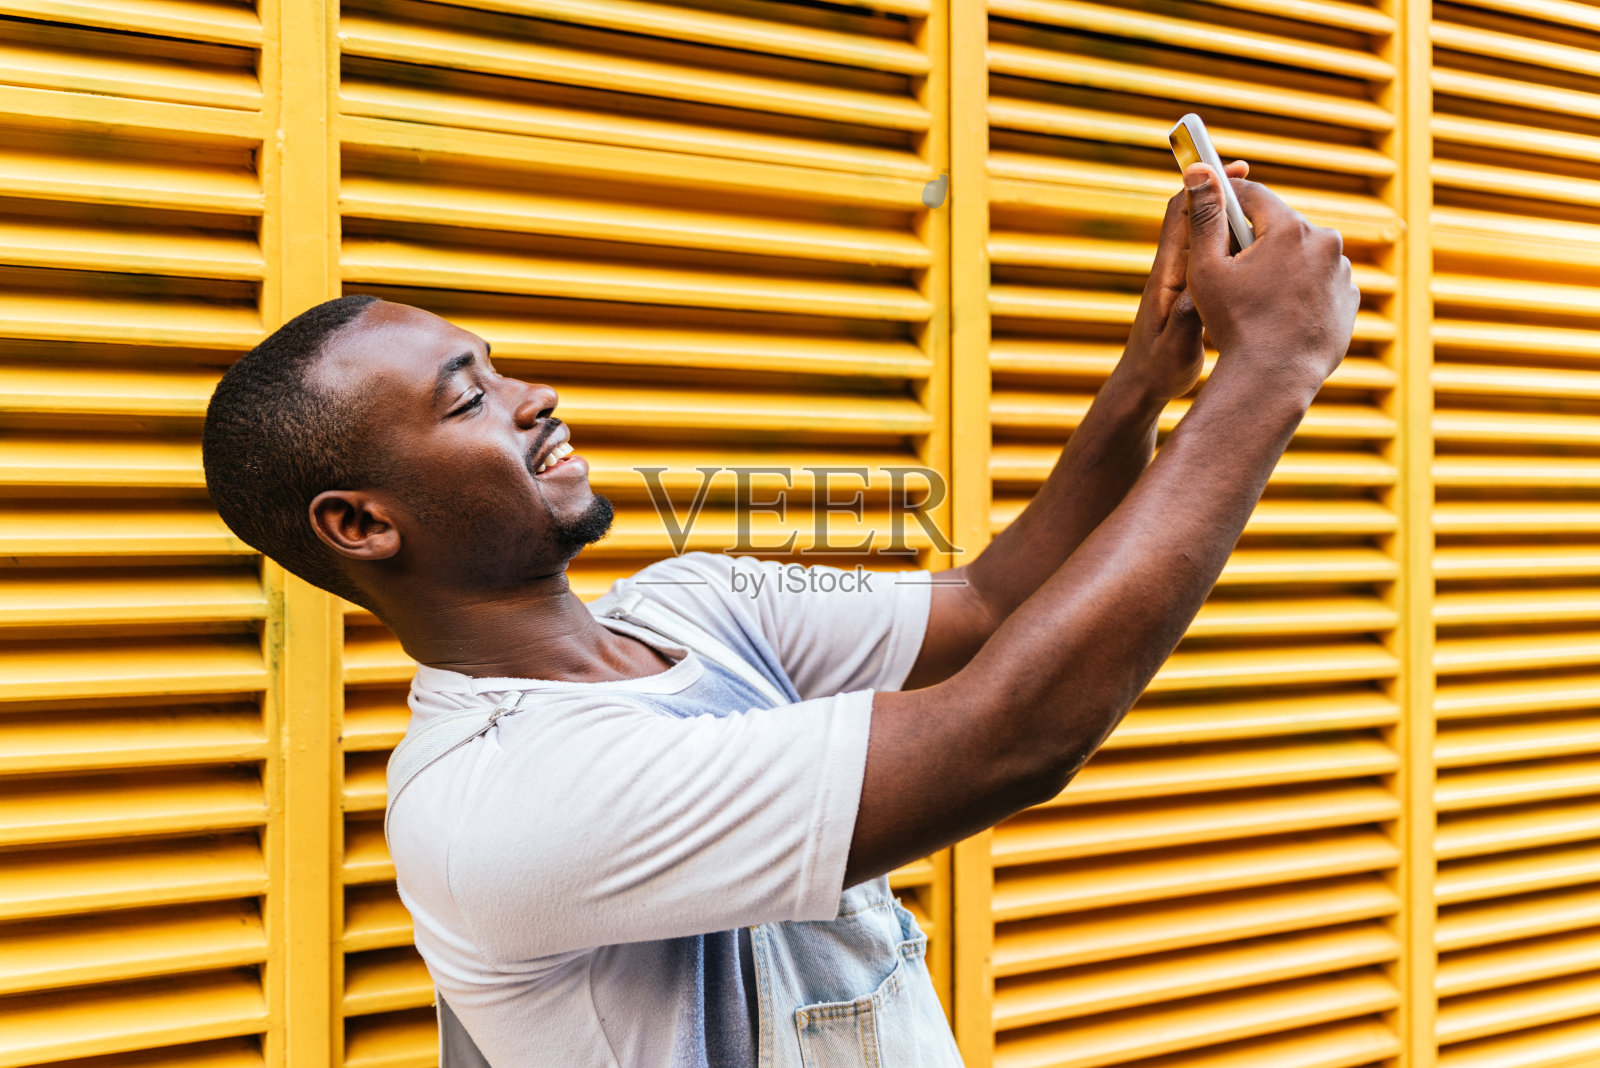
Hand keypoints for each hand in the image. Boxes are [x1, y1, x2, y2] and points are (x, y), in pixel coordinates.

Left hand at [1122, 160, 1249, 401]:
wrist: (1145, 387)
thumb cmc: (1158, 369)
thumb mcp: (1177, 346)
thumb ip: (1189, 319)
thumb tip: (1201, 292)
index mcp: (1168, 274)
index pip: (1182, 215)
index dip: (1206, 187)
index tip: (1235, 170)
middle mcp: (1175, 269)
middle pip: (1200, 217)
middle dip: (1229, 198)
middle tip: (1264, 191)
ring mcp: (1186, 279)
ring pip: (1213, 238)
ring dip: (1238, 224)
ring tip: (1276, 224)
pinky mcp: (1196, 292)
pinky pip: (1220, 259)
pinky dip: (1241, 249)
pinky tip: (1268, 256)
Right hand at [1182, 164, 1358, 395]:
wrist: (1273, 379)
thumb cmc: (1234, 324)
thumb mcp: (1206, 268)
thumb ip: (1204, 217)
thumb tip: (1198, 172)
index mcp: (1290, 229)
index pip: (1254, 196)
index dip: (1228, 202)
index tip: (1213, 212)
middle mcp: (1326, 242)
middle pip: (1281, 227)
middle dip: (1256, 241)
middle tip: (1232, 271)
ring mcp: (1342, 273)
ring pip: (1302, 256)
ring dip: (1281, 267)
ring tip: (1258, 299)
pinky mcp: (1350, 300)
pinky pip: (1319, 283)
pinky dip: (1301, 292)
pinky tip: (1279, 314)